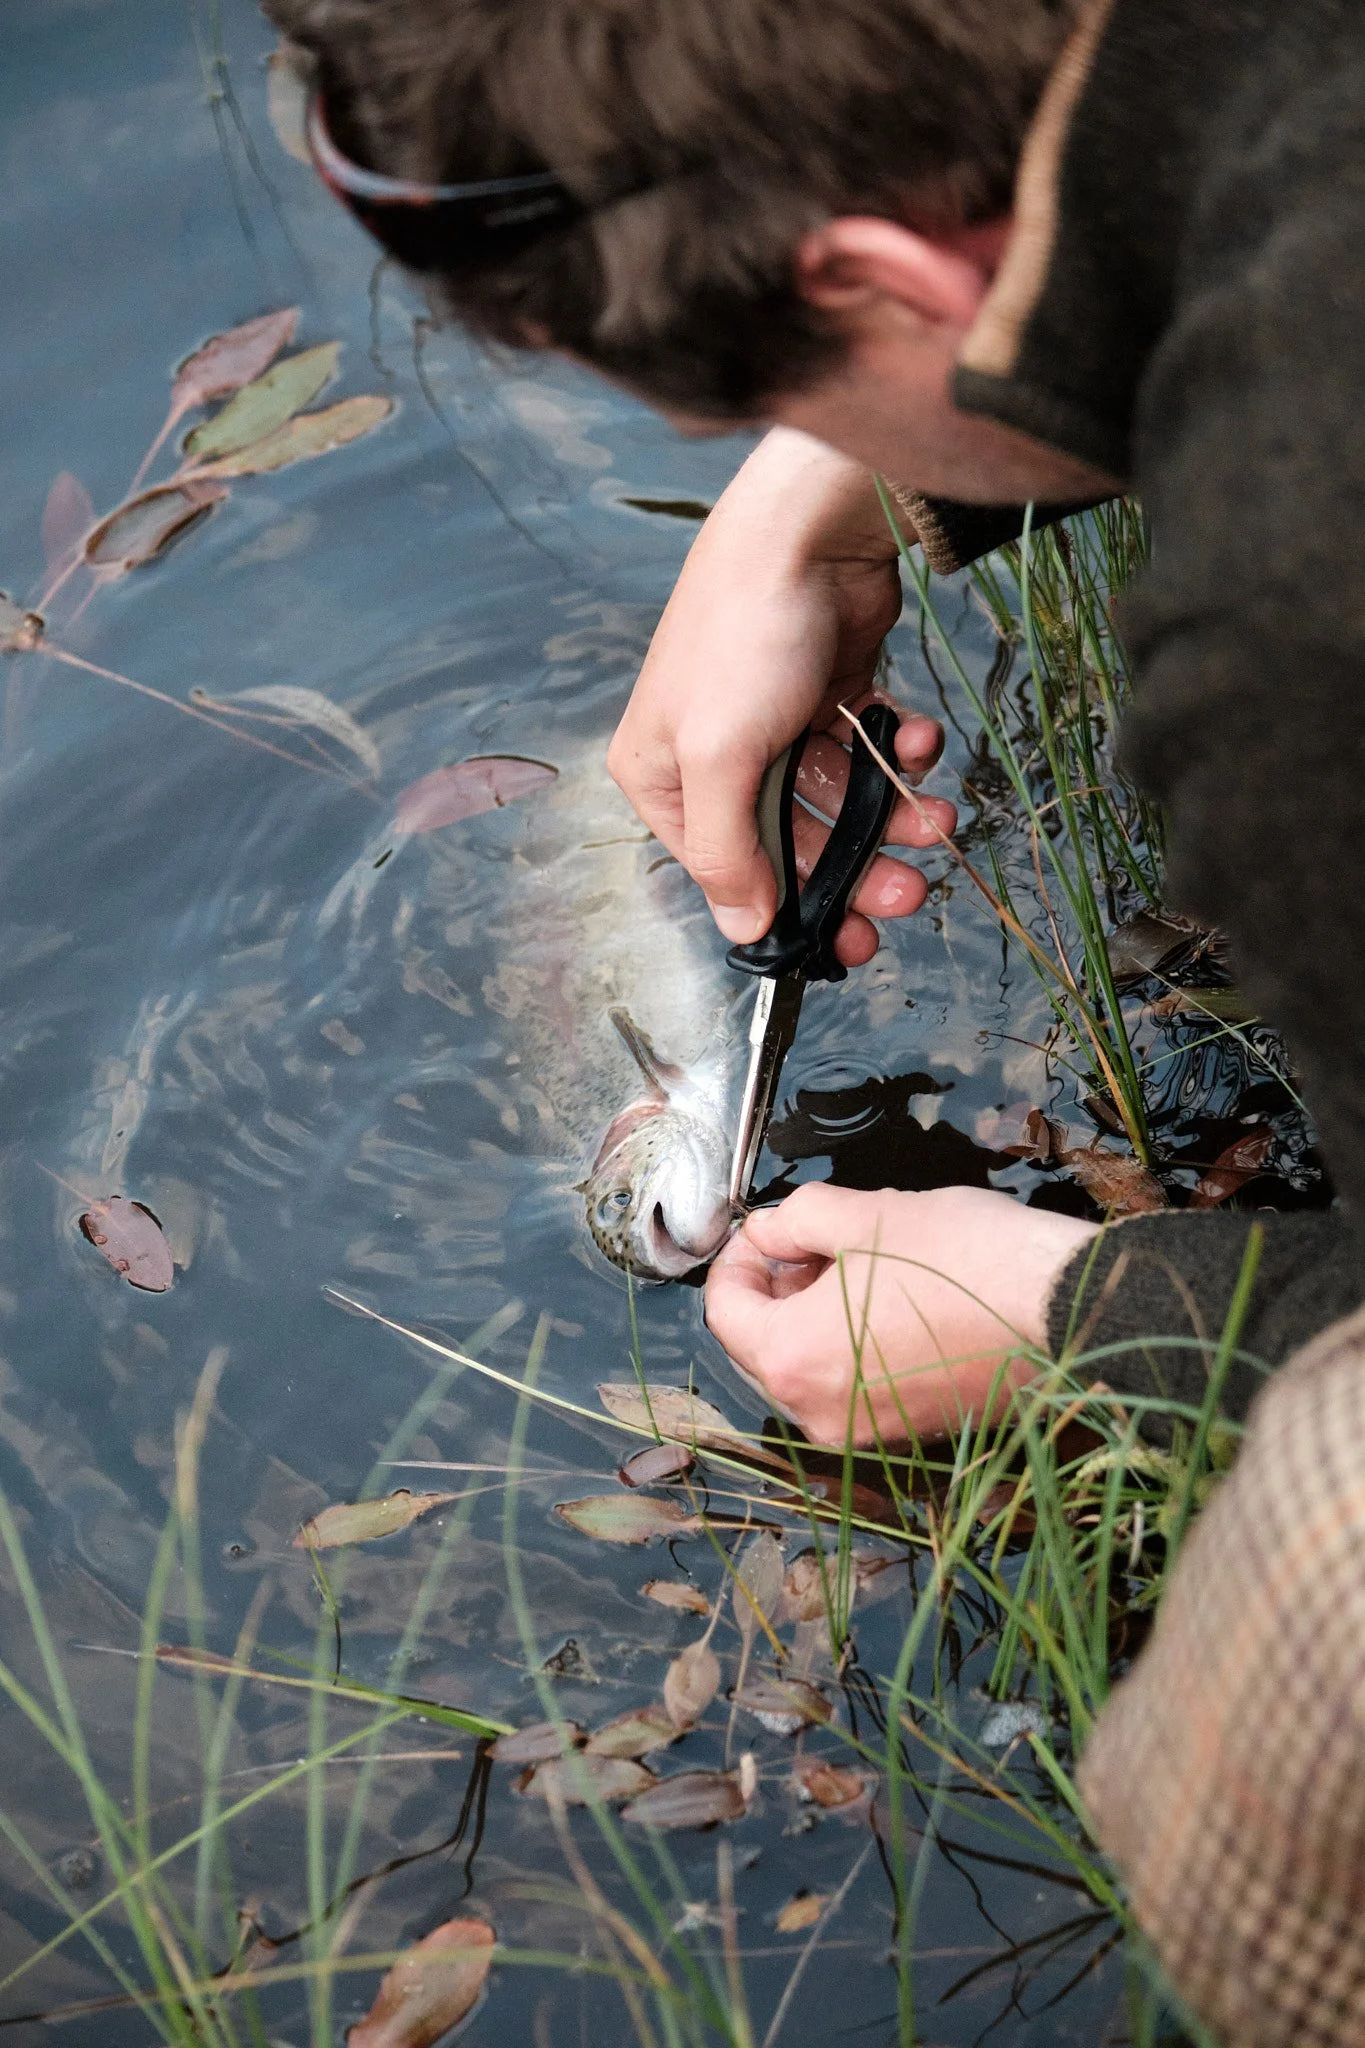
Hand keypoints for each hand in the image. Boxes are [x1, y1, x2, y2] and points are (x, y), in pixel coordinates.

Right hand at [607, 428, 956, 968]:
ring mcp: (774, 723)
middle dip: (855, 870)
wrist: (811, 531)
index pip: (727, 871)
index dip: (791, 909)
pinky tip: (920, 741)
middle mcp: (714, 757)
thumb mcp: (719, 756)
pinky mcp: (828, 692)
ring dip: (892, 817)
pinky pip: (869, 749)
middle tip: (908, 893)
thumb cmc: (744, 635)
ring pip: (839, 801)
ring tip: (937, 821)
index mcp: (662, 776)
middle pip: (792, 844)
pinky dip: (902, 753)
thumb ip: (729, 851)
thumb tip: (743, 927)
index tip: (847, 942)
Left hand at [704, 1184, 1098, 1446]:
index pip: (723, 1311)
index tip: (765, 1229)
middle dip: (776, 1288)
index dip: (736, 1258)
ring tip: (859, 1261)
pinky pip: (854, 1387)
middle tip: (811, 1240)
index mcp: (791, 1359)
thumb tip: (768, 1231)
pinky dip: (854, 1345)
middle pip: (762, 1346)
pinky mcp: (909, 1433)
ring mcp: (865, 1432)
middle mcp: (818, 1412)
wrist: (1061, 1312)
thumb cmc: (962, 1259)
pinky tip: (892, 1298)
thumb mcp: (862, 1213)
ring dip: (815, 1315)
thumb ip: (794, 1219)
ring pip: (809, 1367)